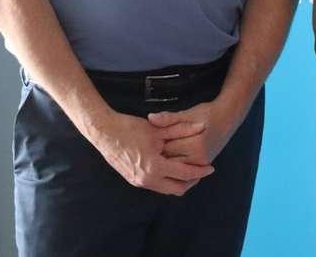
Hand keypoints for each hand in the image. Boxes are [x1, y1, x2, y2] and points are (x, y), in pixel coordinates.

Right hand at [90, 110, 213, 194]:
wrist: (104, 133)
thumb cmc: (130, 128)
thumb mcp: (158, 128)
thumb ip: (182, 128)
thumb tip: (203, 126)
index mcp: (154, 167)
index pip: (184, 174)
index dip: (200, 171)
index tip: (211, 167)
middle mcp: (146, 179)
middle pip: (177, 189)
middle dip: (191, 181)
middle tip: (201, 171)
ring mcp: (138, 182)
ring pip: (166, 189)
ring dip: (178, 181)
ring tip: (189, 168)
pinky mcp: (133, 180)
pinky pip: (156, 185)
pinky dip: (167, 180)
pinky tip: (173, 167)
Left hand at [149, 100, 240, 166]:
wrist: (228, 117)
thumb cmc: (208, 113)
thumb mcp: (188, 114)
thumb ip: (169, 118)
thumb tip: (151, 118)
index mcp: (196, 144)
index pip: (167, 148)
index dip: (156, 144)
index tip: (149, 140)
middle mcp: (200, 157)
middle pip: (170, 161)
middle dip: (160, 156)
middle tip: (151, 149)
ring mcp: (203, 163)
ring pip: (177, 169)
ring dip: (167, 164)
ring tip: (158, 157)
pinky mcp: (204, 165)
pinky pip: (186, 173)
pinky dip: (177, 170)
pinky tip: (170, 165)